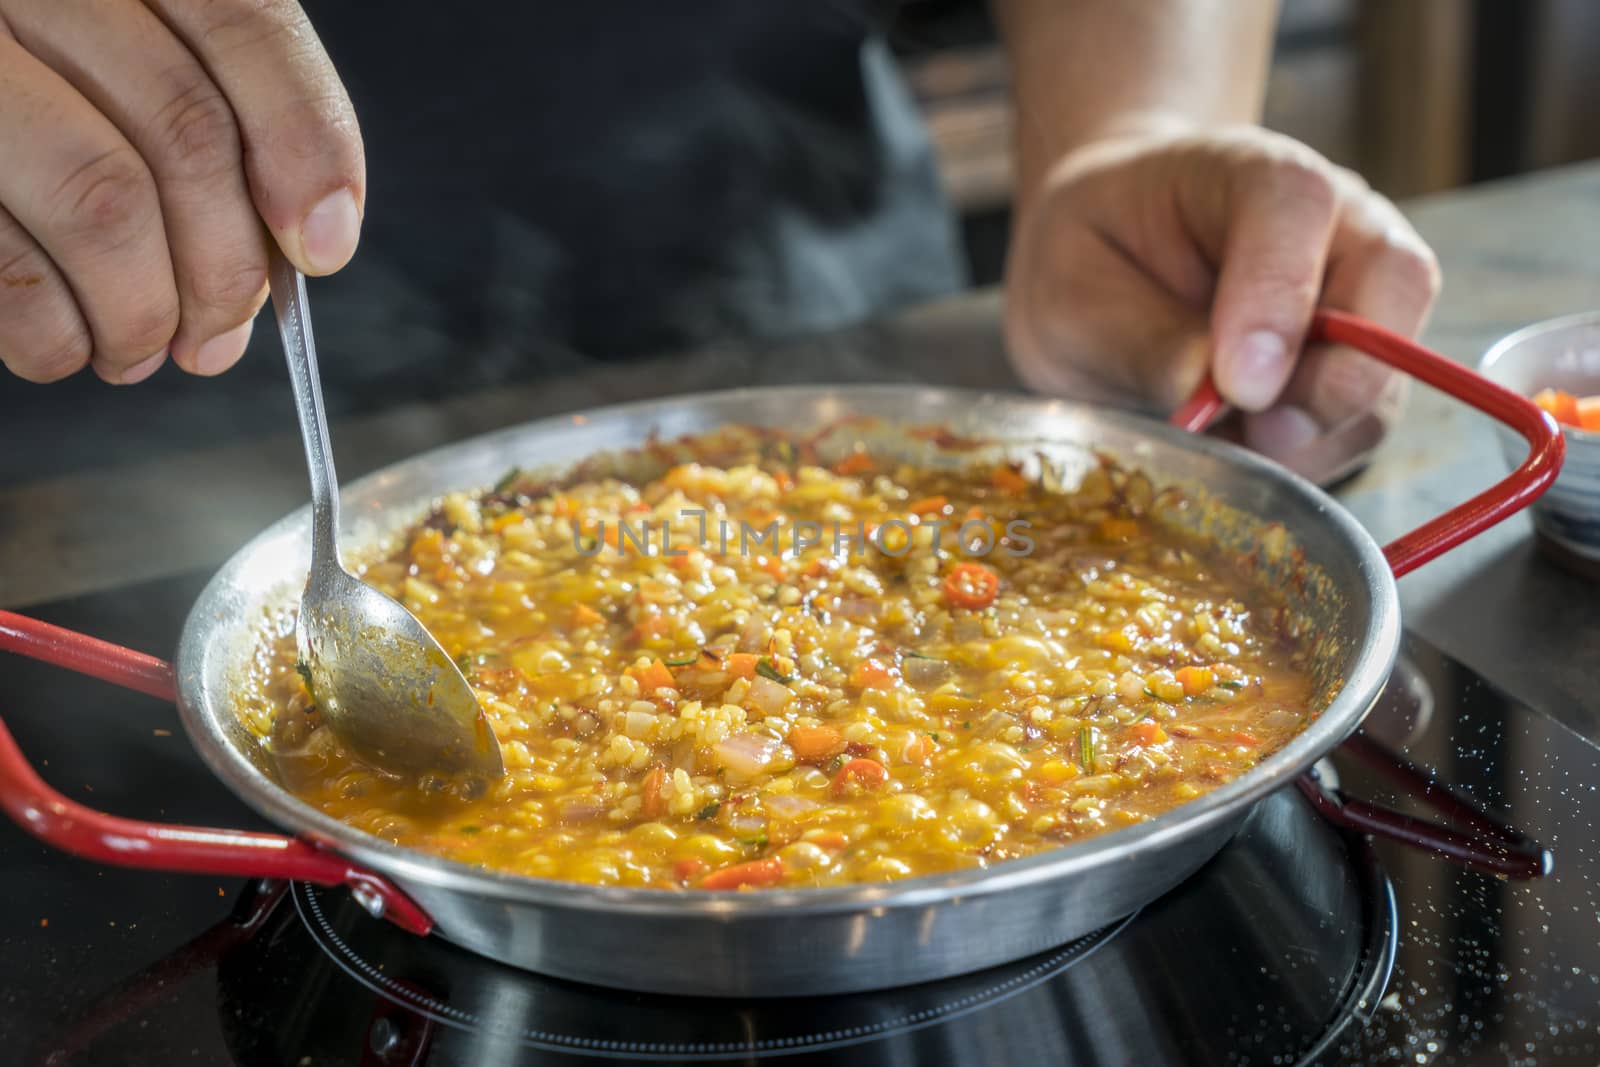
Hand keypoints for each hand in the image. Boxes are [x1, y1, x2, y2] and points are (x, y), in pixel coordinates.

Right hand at [0, 0, 361, 384]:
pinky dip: (54, 332)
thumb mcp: (112, 54)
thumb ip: (201, 115)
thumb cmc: (24, 84)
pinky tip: (67, 346)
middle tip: (221, 335)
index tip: (322, 245)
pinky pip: (6, 262)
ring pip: (104, 201)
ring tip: (143, 350)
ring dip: (145, 311)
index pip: (242, 23)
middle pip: (185, 130)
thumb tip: (299, 245)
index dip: (306, 143)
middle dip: (227, 266)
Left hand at [1004, 121, 1439, 484]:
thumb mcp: (1073, 290)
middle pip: (1396, 281)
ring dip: (1316, 433)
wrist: (1110, 264)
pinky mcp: (1358, 365)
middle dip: (1336, 378)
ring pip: (1387, 371)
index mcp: (1248, 173)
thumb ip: (1143, 338)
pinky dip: (1307, 457)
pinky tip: (1239, 450)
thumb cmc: (1092, 257)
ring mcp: (1360, 292)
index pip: (1297, 205)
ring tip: (1228, 446)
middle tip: (1259, 432)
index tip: (1239, 384)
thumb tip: (1211, 400)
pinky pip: (1361, 423)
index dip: (1279, 294)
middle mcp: (1333, 221)